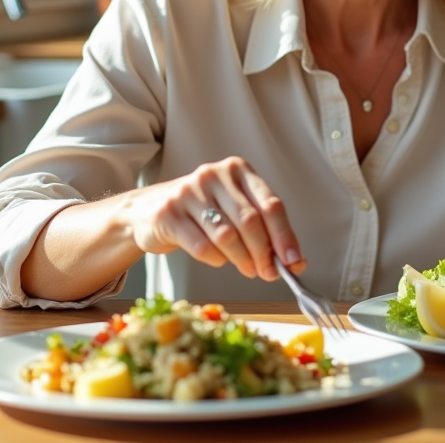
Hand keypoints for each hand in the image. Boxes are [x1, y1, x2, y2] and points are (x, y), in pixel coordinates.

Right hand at [124, 156, 304, 280]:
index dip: (285, 236)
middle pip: (250, 221)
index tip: (294, 263)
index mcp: (238, 171)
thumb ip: (264, 231)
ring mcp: (189, 192)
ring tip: (247, 268)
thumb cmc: (200, 214)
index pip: (271, 204)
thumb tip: (295, 262)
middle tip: (268, 273)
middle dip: (263, 253)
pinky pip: (202, 246)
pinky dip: (216, 259)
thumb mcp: (234, 211)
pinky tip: (217, 258)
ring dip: (242, 259)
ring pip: (227, 235)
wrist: (148, 211)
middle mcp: (214, 175)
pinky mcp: (169, 213)